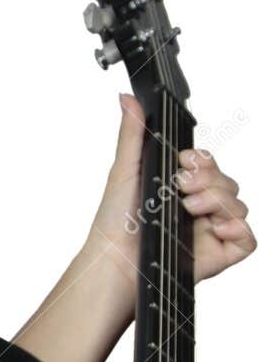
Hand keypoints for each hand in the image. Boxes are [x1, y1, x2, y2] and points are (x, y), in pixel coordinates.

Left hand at [86, 91, 256, 300]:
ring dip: (219, 202)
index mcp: (179, 187)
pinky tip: (214, 228)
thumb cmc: (115, 222)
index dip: (203, 161)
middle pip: (227, 182)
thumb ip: (133, 134)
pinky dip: (238, 230)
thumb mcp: (124, 170)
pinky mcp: (219, 254)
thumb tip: (127, 99)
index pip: (209, 165)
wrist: (114, 262)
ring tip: (189, 209)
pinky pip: (247, 238)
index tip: (183, 162)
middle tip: (182, 188)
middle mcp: (197, 207)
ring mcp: (209, 230)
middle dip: (209, 180)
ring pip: (238, 205)